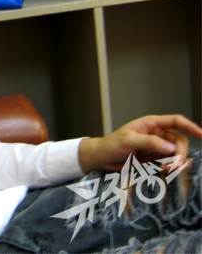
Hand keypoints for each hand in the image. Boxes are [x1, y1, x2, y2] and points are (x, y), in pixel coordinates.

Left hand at [78, 114, 201, 172]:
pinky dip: (169, 167)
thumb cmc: (112, 145)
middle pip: (178, 141)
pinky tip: (164, 171)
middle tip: (176, 165)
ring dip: (175, 162)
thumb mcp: (129, 141)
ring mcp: (155, 147)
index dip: (189, 126)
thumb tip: (171, 148)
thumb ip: (150, 143)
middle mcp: (156, 134)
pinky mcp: (153, 159)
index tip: (201, 134)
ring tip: (168, 170)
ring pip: (175, 153)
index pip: (175, 121)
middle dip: (180, 153)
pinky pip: (168, 162)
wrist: (102, 159)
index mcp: (150, 124)